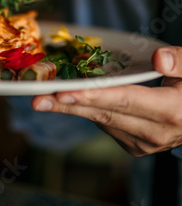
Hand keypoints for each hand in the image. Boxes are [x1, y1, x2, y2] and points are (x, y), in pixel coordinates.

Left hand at [32, 47, 181, 156]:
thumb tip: (159, 59)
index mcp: (171, 112)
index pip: (126, 101)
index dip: (94, 96)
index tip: (64, 92)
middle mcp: (155, 133)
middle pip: (104, 114)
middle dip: (67, 105)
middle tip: (36, 97)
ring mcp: (144, 143)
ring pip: (101, 121)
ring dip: (71, 108)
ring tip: (42, 96)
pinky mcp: (135, 146)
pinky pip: (106, 125)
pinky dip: (87, 111)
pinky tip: (70, 98)